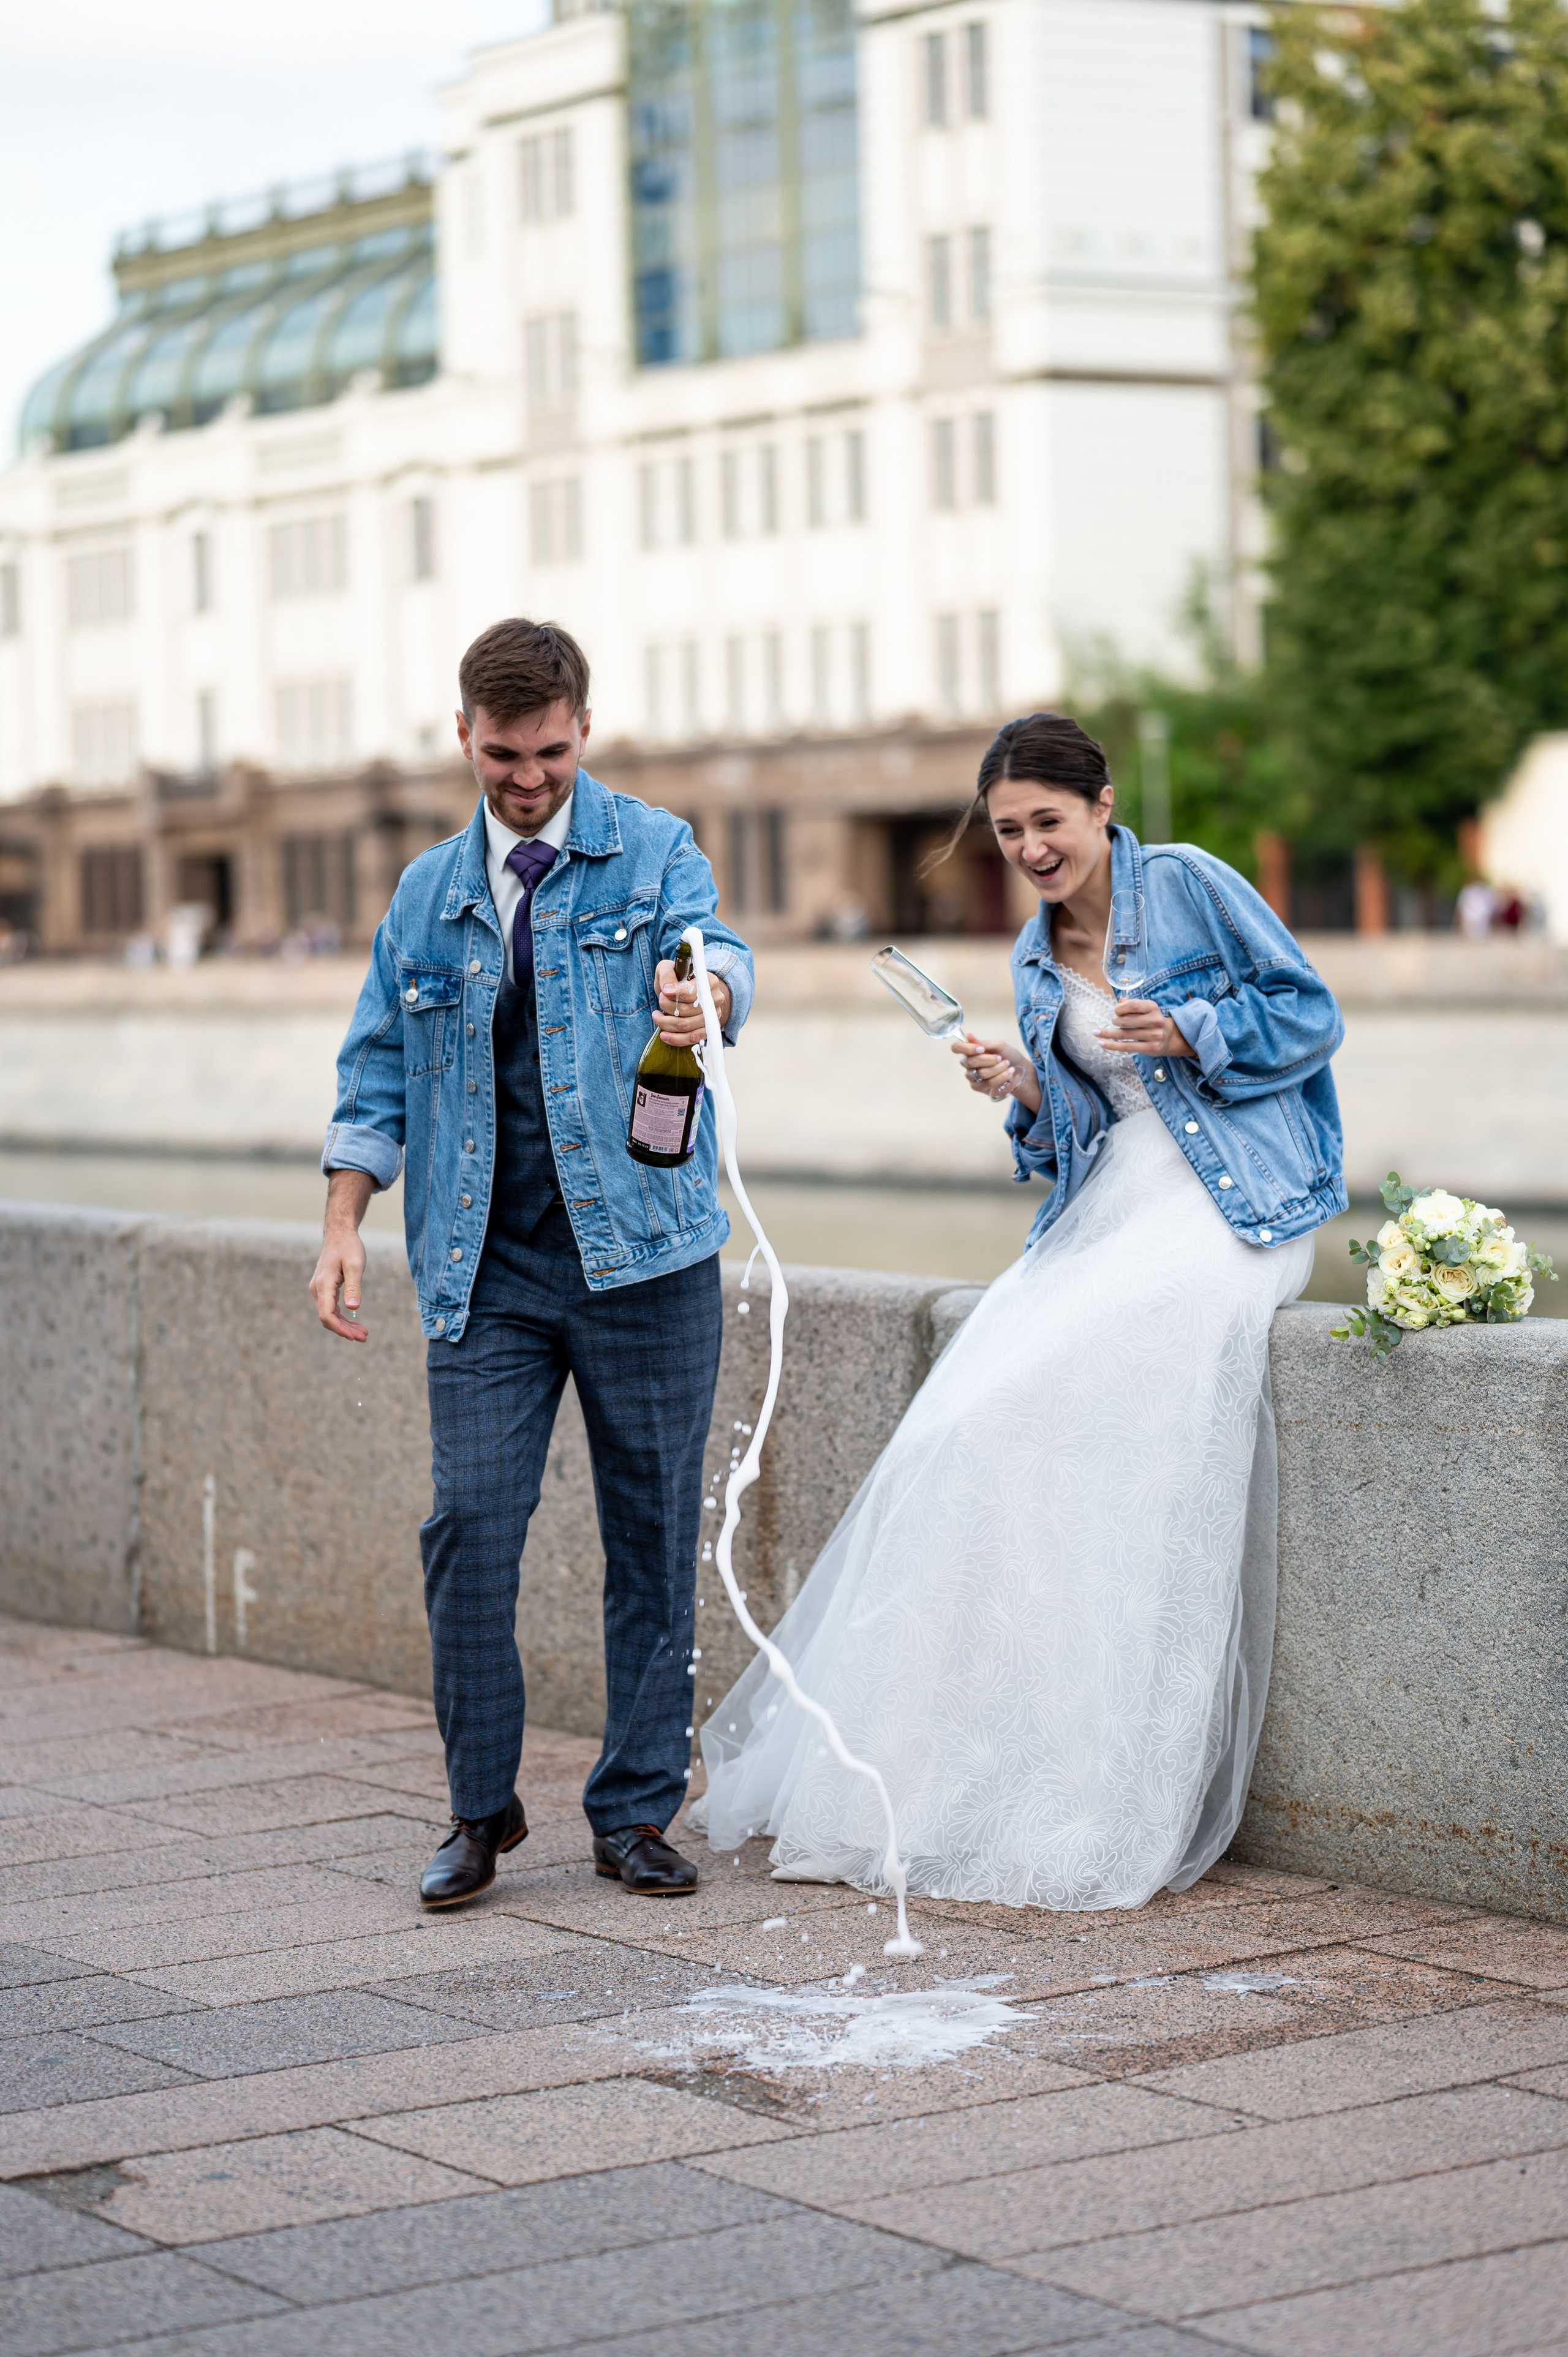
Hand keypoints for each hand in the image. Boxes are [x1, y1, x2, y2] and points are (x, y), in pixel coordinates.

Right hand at [310, 1169, 373, 1340]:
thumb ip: (354, 1286)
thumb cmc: (349, 1247)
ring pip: (329, 1315)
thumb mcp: (356, 1265)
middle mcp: (317, 1289)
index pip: (327, 1315)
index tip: (355, 1336)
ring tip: (363, 1333)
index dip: (340, 1329)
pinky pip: (330, 1309)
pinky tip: (355, 1323)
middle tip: (364, 1338)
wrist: (339, 1234)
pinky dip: (342, 1318)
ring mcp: (319, 1290)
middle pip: (327, 1318)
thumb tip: (353, 1308)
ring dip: (345, 1326)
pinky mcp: (324, 1289)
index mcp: (324, 1284)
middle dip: (345, 1330)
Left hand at [654, 960, 729, 1045]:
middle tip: (660, 1001)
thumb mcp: (669, 968)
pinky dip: (675, 1039)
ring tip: (657, 1016)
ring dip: (667, 1023)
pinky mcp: (707, 1030)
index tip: (663, 992)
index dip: (675, 994)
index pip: (691, 992)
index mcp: (709, 981)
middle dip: (667, 1007)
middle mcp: (715, 999)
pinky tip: (664, 1034)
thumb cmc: (678, 979)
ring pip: (687, 1026)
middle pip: (687, 1010)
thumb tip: (667, 990)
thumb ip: (667, 975)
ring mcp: (713, 1017)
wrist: (689, 991)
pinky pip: (692, 1039)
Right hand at [951, 1032, 1042, 1114]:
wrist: (1019, 1069)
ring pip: (981, 1073)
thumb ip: (983, 1042)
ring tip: (1007, 1065)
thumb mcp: (999, 1045)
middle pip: (970, 1061)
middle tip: (1000, 1058)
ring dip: (998, 1068)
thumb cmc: (1008, 1055)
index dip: (966, 1048)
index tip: (982, 1049)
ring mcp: (971, 1076)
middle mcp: (967, 1063)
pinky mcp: (978, 1087)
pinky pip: (987, 1083)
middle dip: (990, 1059)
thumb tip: (968, 1035)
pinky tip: (1008, 1073)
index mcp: (969, 1050)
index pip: (956, 1047)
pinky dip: (1001, 1077)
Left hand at [1098, 999, 1195, 1058]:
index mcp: (1153, 1008)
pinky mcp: (1150, 1048)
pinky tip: (1101, 1042)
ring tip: (1097, 1032)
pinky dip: (1111, 1045)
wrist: (1170, 1037)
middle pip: (1127, 1021)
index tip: (1116, 1010)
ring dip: (1107, 1033)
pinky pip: (1126, 1047)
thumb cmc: (1152, 1020)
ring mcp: (1154, 1036)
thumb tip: (1120, 1002)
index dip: (1120, 1008)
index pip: (1133, 1005)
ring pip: (1124, 1034)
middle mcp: (1155, 1021)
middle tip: (1113, 1021)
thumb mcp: (1146, 1009)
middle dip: (1115, 1020)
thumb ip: (1132, 1005)